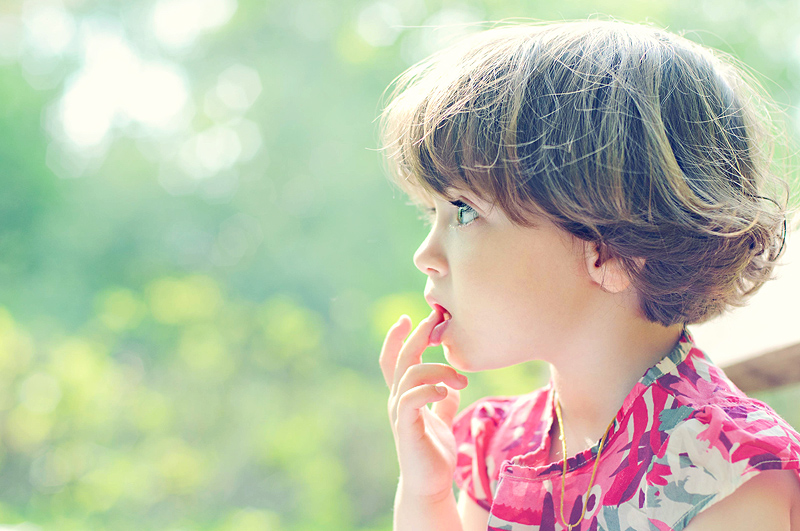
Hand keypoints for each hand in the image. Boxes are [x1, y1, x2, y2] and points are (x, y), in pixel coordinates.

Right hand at [379, 310, 468, 499]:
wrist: (429, 483)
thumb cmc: (434, 452)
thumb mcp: (442, 418)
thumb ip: (443, 399)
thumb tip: (452, 383)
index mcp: (405, 395)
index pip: (392, 360)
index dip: (396, 338)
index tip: (409, 318)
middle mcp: (397, 400)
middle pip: (401, 359)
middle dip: (417, 336)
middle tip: (434, 319)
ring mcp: (399, 413)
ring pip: (410, 375)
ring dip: (438, 369)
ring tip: (460, 379)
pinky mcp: (406, 427)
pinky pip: (411, 399)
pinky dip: (429, 389)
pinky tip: (446, 391)